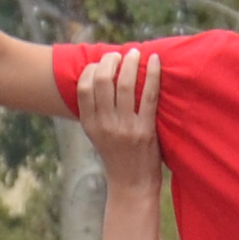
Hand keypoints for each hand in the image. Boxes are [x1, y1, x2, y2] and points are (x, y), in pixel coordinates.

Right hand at [71, 46, 162, 175]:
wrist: (132, 186)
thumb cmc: (118, 158)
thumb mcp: (98, 136)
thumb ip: (97, 113)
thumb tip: (103, 81)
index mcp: (90, 124)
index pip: (84, 87)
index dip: (92, 68)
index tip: (102, 62)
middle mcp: (105, 124)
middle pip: (103, 81)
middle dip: (111, 61)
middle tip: (120, 55)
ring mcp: (125, 127)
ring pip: (125, 85)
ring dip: (131, 63)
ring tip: (136, 53)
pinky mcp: (145, 131)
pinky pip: (149, 96)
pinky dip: (152, 75)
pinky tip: (154, 61)